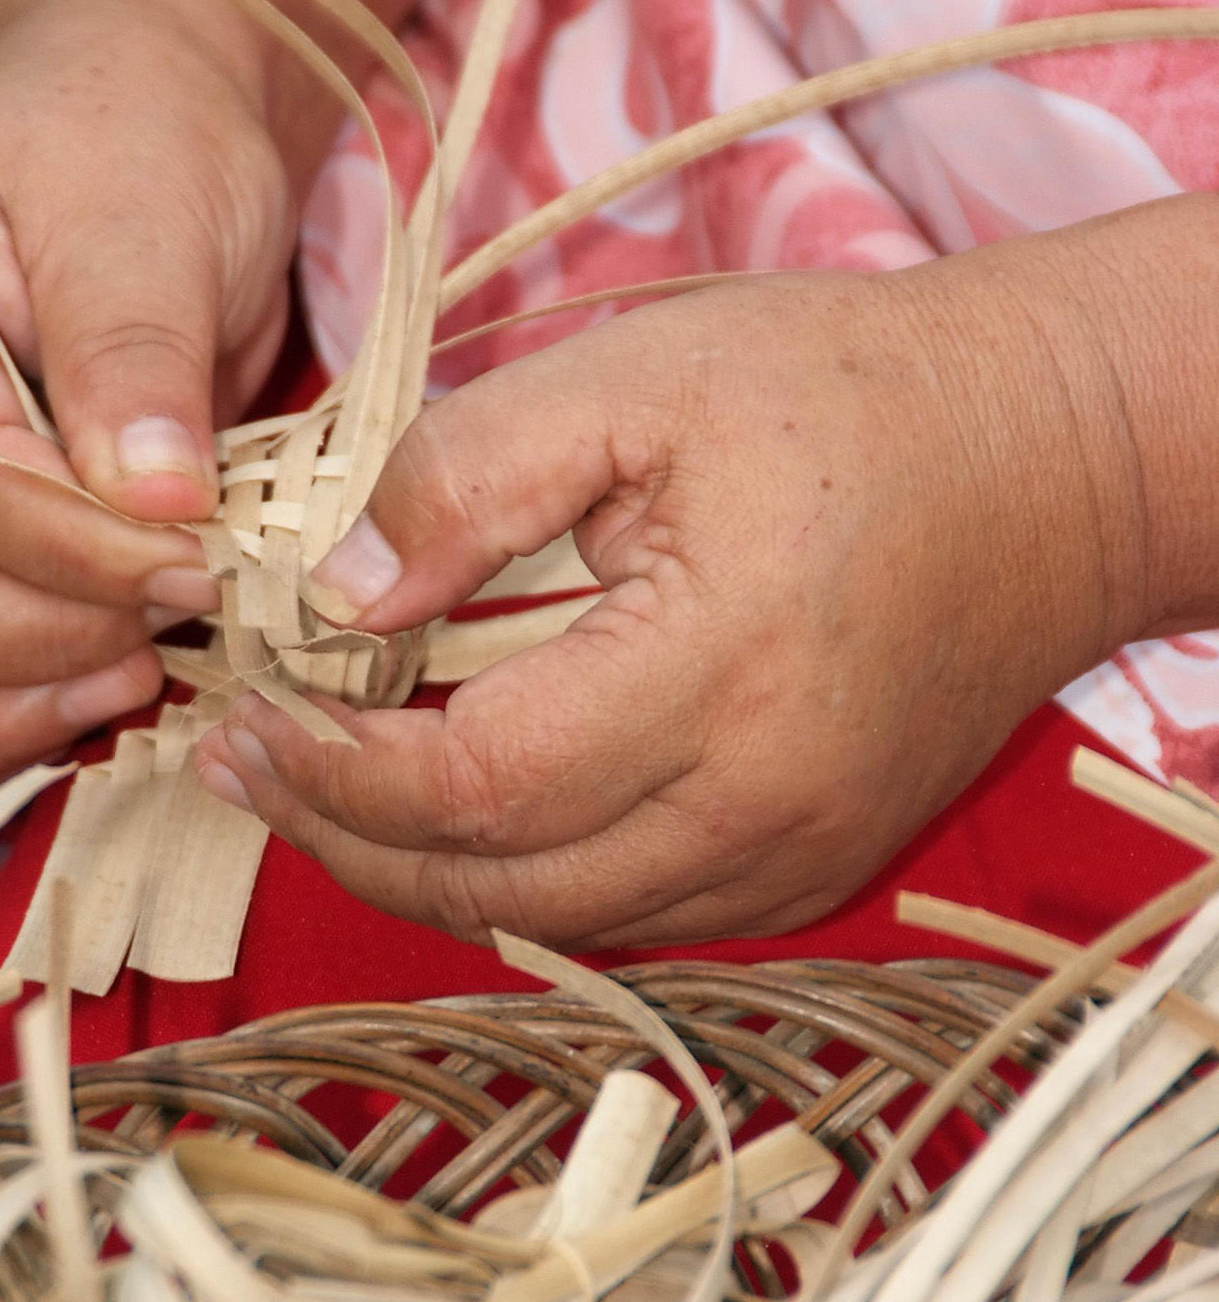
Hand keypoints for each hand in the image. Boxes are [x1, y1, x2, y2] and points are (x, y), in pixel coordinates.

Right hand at [0, 0, 303, 814]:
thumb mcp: (148, 204)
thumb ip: (136, 342)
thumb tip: (151, 495)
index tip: (201, 550)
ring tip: (132, 687)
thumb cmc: (130, 149)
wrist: (124, 139)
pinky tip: (82, 722)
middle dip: (49, 637)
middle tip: (184, 614)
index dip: (78, 544)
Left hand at [195, 223, 1163, 947]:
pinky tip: (457, 810)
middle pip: (502, 888)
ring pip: (561, 924)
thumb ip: (467, 475)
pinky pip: (634, 913)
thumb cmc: (845, 391)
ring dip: (423, 872)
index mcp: (720, 671)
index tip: (246, 719)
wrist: (1054, 456)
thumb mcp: (636, 377)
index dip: (338, 774)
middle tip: (248, 766)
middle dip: (348, 841)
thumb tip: (337, 597)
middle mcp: (765, 802)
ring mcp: (799, 852)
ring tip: (324, 790)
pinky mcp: (815, 862)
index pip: (478, 785)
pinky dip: (522, 878)